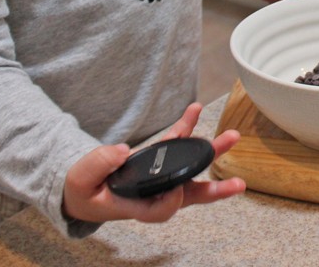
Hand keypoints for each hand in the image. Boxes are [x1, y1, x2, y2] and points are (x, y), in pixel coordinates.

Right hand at [62, 103, 244, 224]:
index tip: (176, 189)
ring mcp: (161, 176)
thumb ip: (98, 165)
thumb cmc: (84, 190)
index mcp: (137, 206)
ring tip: (232, 136)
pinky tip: (196, 108)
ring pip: (191, 167)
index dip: (173, 200)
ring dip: (211, 151)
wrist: (84, 186)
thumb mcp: (81, 181)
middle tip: (238, 184)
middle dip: (216, 188)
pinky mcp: (160, 158)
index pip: (163, 209)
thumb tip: (122, 150)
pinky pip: (178, 142)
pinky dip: (187, 126)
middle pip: (191, 194)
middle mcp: (155, 194)